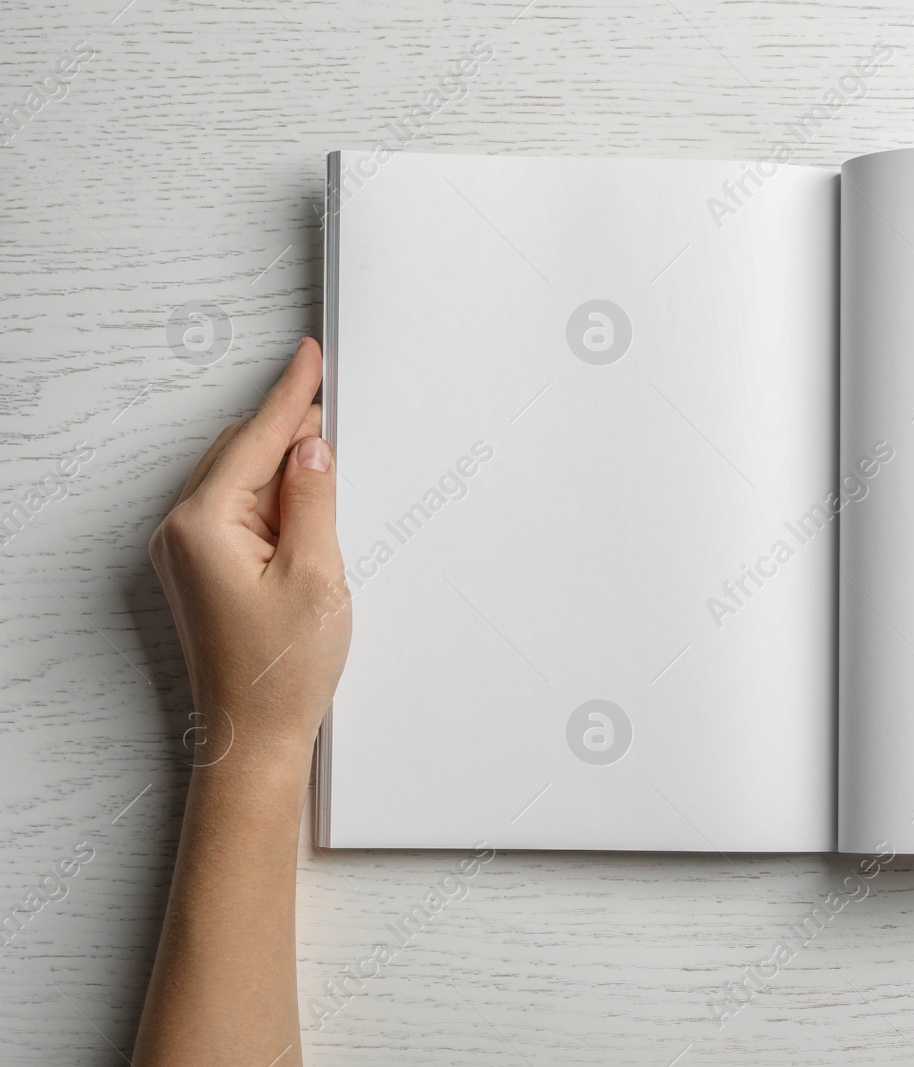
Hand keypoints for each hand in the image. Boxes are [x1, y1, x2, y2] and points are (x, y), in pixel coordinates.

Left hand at [150, 337, 349, 765]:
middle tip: (340, 414)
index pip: (255, 439)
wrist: (252, 737)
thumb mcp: (317, 576)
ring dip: (284, 467)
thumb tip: (312, 448)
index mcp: (204, 524)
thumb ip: (314, 500)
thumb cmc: (281, 670)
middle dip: (290, 430)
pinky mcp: (202, 569)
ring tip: (332, 469)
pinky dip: (273, 498)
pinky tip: (306, 506)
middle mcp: (182, 531)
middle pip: (240, 452)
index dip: (290, 395)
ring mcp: (187, 551)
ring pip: (240, 479)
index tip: (309, 356)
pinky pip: (237, 510)